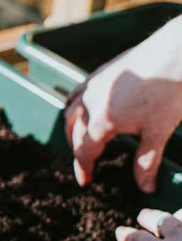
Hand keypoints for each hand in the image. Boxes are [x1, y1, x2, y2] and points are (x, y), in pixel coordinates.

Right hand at [63, 15, 181, 191]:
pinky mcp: (100, 72)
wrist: (177, 52)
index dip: (84, 169)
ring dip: (71, 129)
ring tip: (79, 139)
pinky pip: (77, 93)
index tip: (86, 181)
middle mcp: (90, 103)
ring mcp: (92, 85)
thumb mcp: (159, 132)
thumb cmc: (170, 92)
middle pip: (73, 133)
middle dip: (77, 151)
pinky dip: (74, 106)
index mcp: (101, 121)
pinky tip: (82, 108)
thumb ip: (147, 161)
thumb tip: (144, 187)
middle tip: (87, 164)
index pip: (84, 152)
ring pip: (70, 112)